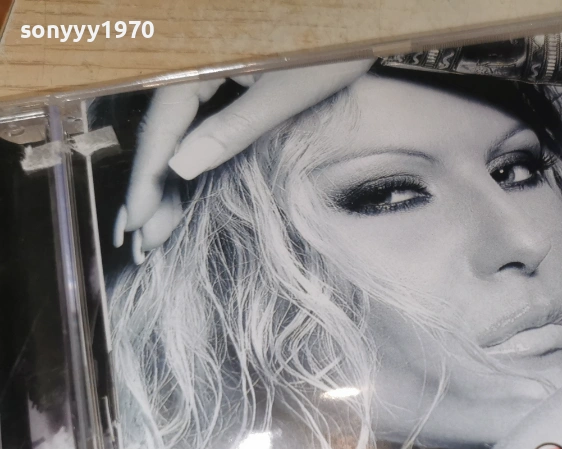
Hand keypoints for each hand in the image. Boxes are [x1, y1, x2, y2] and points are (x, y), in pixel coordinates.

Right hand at [115, 59, 370, 261]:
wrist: (355, 23)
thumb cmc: (329, 50)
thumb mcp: (282, 96)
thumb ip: (231, 131)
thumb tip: (180, 169)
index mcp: (196, 61)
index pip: (160, 128)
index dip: (147, 179)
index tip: (136, 222)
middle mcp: (192, 63)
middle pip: (161, 132)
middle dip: (152, 188)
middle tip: (143, 242)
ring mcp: (206, 71)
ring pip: (175, 130)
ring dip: (166, 178)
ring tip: (156, 227)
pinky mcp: (222, 78)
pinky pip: (194, 122)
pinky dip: (187, 157)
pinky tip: (182, 190)